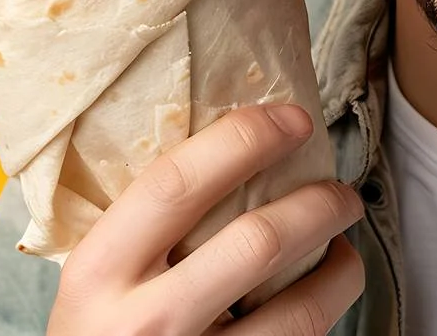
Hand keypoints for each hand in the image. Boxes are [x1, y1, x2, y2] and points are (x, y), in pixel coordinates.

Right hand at [47, 103, 365, 334]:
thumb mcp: (91, 283)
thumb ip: (136, 230)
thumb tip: (224, 152)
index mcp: (100, 272)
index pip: (177, 184)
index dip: (244, 140)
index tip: (291, 120)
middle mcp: (146, 321)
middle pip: (258, 243)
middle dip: (318, 204)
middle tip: (341, 190)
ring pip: (301, 309)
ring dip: (341, 267)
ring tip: (345, 246)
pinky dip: (327, 311)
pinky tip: (326, 295)